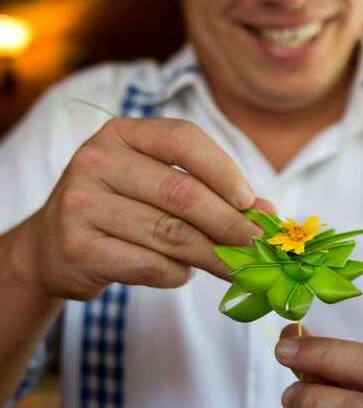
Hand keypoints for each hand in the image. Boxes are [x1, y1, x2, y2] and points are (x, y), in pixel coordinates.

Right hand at [8, 117, 269, 300]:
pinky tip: (184, 273)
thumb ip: (210, 192)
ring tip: (235, 265)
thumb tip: (266, 213)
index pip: (183, 138)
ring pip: (169, 233)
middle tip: (257, 245)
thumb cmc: (123, 210)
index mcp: (122, 133)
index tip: (249, 200)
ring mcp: (80, 203)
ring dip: (212, 254)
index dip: (223, 170)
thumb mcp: (159, 187)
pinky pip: (147, 264)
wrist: (51, 248)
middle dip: (228, 222)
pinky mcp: (76, 246)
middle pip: (182, 192)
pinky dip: (177, 274)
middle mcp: (96, 160)